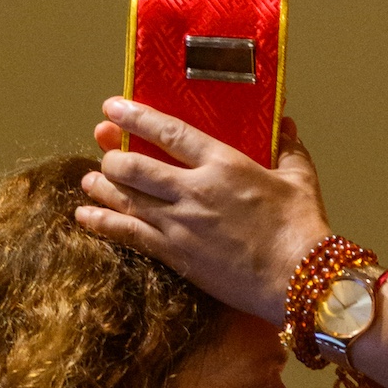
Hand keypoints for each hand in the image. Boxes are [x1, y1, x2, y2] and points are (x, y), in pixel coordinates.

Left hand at [76, 100, 327, 323]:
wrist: (298, 280)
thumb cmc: (302, 230)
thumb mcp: (300, 179)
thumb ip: (288, 148)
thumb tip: (286, 124)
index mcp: (224, 164)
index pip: (168, 131)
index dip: (135, 116)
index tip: (112, 107)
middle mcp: (194, 190)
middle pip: (133, 165)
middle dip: (112, 155)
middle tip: (105, 150)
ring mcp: (181, 225)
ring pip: (124, 198)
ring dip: (101, 186)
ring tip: (89, 180)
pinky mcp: (176, 255)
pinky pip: (128, 234)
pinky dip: (102, 224)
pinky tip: (85, 218)